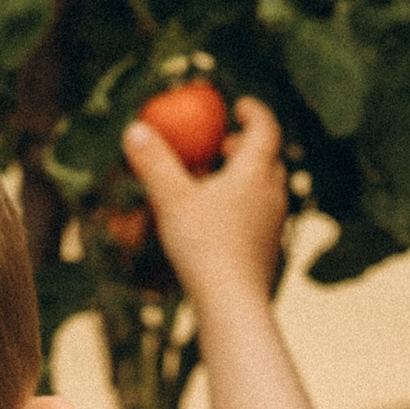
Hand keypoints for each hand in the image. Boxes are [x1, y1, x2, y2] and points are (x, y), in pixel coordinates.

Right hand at [123, 94, 285, 305]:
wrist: (233, 303)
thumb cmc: (204, 245)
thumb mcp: (172, 199)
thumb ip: (154, 162)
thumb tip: (134, 129)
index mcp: (256, 172)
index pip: (267, 128)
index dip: (255, 112)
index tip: (240, 105)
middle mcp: (272, 194)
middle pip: (269, 159)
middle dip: (247, 147)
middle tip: (222, 146)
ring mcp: (274, 223)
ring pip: (266, 188)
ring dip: (244, 177)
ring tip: (213, 182)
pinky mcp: (269, 248)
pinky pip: (260, 214)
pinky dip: (243, 204)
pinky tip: (216, 220)